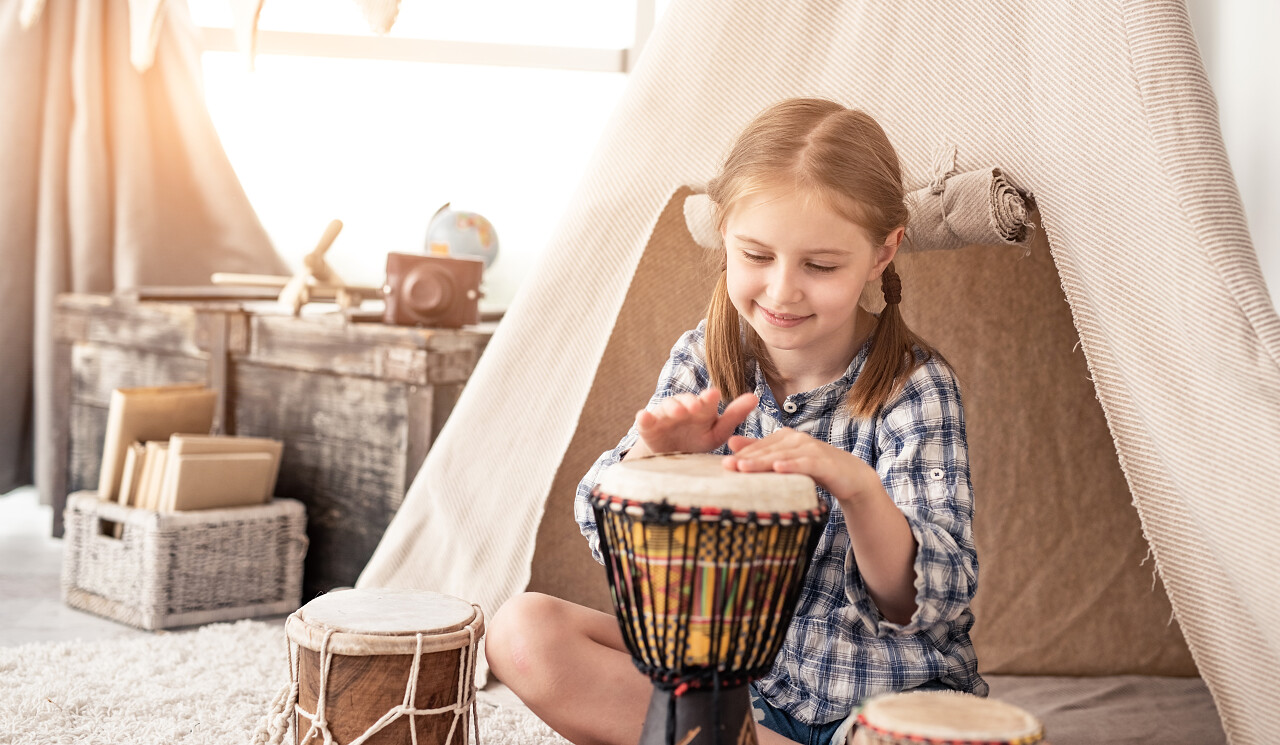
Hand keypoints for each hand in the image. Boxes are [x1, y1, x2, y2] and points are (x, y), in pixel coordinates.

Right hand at [631, 389, 757, 455]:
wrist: (670, 456)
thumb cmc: (697, 439)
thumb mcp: (717, 431)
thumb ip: (734, 415)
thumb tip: (755, 397)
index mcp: (701, 409)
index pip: (706, 401)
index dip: (709, 398)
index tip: (714, 395)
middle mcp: (683, 408)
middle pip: (686, 401)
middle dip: (690, 402)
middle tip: (696, 406)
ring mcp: (664, 416)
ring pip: (667, 407)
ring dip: (673, 408)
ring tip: (678, 412)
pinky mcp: (648, 427)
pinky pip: (645, 421)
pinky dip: (644, 418)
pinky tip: (643, 416)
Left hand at [724, 428, 879, 506]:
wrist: (849, 476)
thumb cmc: (814, 469)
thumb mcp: (786, 461)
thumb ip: (761, 451)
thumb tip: (731, 442)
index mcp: (785, 438)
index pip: (759, 447)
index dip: (741, 455)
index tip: (722, 464)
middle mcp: (796, 439)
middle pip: (767, 450)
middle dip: (746, 458)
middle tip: (727, 465)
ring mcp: (810, 448)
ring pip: (782, 455)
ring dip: (763, 461)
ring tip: (744, 467)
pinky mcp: (823, 461)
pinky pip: (804, 463)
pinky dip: (792, 465)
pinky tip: (778, 468)